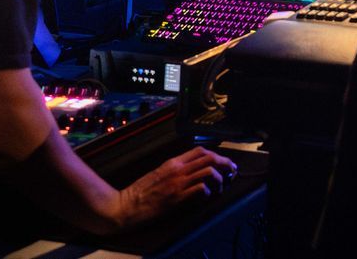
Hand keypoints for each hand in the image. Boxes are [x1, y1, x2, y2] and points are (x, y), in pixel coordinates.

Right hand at [105, 147, 236, 232]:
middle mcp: (177, 170)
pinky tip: (206, 196)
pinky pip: (200, 189)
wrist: (125, 206)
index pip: (200, 150)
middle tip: (232, 171)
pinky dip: (208, 192)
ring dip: (220, 178)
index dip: (216, 154)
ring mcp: (177, 184)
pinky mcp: (176, 198)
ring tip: (221, 186)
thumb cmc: (140, 192)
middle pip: (209, 158)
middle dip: (225, 163)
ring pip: (208, 172)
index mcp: (173, 163)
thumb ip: (175, 169)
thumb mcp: (158, 173)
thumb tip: (193, 169)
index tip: (223, 161)